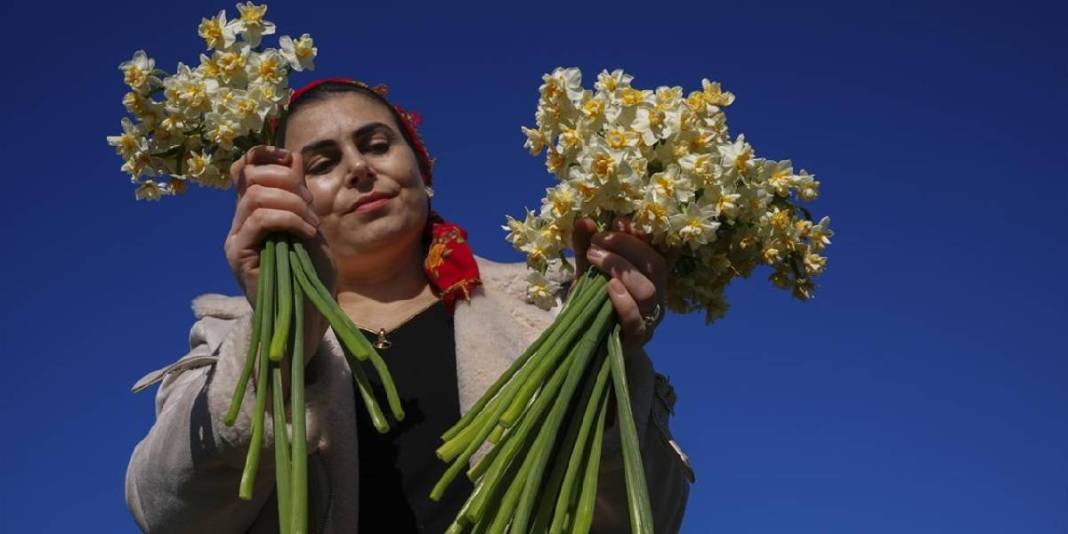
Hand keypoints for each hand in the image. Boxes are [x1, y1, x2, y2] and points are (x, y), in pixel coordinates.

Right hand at [225, 145, 334, 305]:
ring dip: (292, 204)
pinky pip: (260, 219)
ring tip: (311, 227)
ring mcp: (236, 239)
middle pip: (249, 176)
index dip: (263, 154)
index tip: (290, 158)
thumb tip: (292, 157)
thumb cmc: (312, 276)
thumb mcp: (311, 227)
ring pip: (254, 196)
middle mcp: (239, 223)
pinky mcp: (238, 255)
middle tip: (311, 209)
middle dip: (287, 183)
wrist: (309, 315)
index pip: (244, 170)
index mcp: (254, 214)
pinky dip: (289, 219)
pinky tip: (307, 234)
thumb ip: (299, 195)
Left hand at [572, 217, 668, 347]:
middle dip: (626, 247)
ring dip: (622, 268)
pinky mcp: (637, 339)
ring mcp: (649, 318)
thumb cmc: (595, 304)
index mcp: (651, 275)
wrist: (590, 346)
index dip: (642, 234)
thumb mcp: (588, 272)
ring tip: (594, 258)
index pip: (657, 248)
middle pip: (655, 265)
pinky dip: (624, 302)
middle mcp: (657, 294)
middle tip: (597, 241)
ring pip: (649, 290)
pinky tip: (609, 288)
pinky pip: (637, 320)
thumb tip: (584, 220)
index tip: (618, 221)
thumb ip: (586, 247)